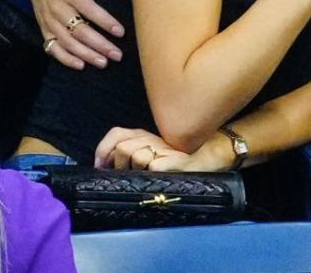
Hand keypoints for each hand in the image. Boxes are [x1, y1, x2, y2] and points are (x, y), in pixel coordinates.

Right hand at [26, 0, 123, 69]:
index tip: (120, 32)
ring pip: (67, 42)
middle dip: (99, 45)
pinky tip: (80, 66)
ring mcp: (48, 20)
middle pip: (78, 31)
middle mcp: (56, 8)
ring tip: (104, 63)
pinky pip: (52, 46)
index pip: (87, 9)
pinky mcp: (43, 27)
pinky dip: (64, 58)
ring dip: (85, 54)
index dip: (104, 21)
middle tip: (117, 54)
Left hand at [95, 126, 232, 171]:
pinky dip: (152, 173)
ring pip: (136, 156)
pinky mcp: (175, 160)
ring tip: (147, 176)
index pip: (117, 134)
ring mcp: (164, 149)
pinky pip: (152, 167)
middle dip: (120, 166)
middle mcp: (152, 138)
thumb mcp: (151, 155)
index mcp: (145, 135)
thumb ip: (130, 155)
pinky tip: (161, 174)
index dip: (103, 149)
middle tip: (129, 175)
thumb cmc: (177, 161)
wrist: (209, 158)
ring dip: (137, 170)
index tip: (101, 166)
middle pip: (123, 148)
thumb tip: (103, 166)